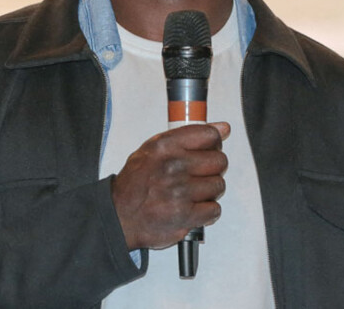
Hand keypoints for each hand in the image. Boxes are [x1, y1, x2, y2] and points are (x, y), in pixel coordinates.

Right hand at [111, 122, 229, 250]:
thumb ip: (189, 136)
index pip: (209, 135)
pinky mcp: (185, 215)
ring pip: (218, 185)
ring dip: (209, 191)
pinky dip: (207, 211)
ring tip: (192, 192)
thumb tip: (223, 128)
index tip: (210, 148)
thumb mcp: (154, 148)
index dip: (214, 143)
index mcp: (165, 145)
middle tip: (200, 173)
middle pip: (219, 160)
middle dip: (213, 168)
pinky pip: (215, 209)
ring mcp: (180, 191)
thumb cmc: (136, 182)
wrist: (120, 215)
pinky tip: (193, 207)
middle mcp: (173, 166)